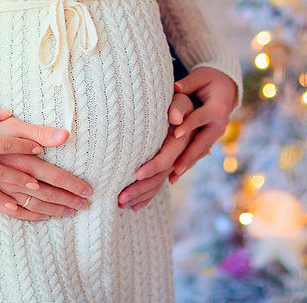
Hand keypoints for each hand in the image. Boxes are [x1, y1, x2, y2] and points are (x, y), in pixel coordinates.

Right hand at [0, 117, 93, 218]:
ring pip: (30, 206)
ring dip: (51, 210)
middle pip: (46, 194)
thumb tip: (65, 136)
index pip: (55, 176)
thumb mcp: (12, 124)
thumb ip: (39, 131)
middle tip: (85, 205)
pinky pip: (9, 211)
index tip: (89, 190)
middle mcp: (13, 179)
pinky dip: (26, 216)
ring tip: (69, 212)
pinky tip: (39, 217)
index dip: (73, 184)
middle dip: (68, 200)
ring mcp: (0, 189)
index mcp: (22, 161)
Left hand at [117, 92, 193, 210]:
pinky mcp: (167, 168)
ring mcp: (174, 163)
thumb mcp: (180, 100)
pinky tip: (134, 207)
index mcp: (182, 141)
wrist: (186, 108)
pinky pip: (158, 185)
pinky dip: (146, 197)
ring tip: (120, 205)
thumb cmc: (178, 101)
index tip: (136, 174)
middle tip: (120, 198)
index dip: (153, 166)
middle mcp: (179, 156)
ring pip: (157, 184)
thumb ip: (178, 107)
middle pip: (160, 177)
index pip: (167, 157)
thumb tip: (176, 117)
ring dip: (140, 196)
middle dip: (140, 189)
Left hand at [168, 67, 237, 182]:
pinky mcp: (209, 139)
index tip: (175, 133)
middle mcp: (219, 124)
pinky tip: (174, 177)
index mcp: (217, 108)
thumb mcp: (201, 77)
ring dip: (187, 165)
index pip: (200, 117)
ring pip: (200, 151)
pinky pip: (198, 152)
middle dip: (188, 156)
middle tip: (174, 168)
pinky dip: (187, 163)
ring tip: (172, 179)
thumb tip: (175, 88)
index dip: (188, 125)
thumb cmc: (210, 79)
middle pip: (202, 142)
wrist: (226, 87)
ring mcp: (215, 134)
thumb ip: (188, 83)